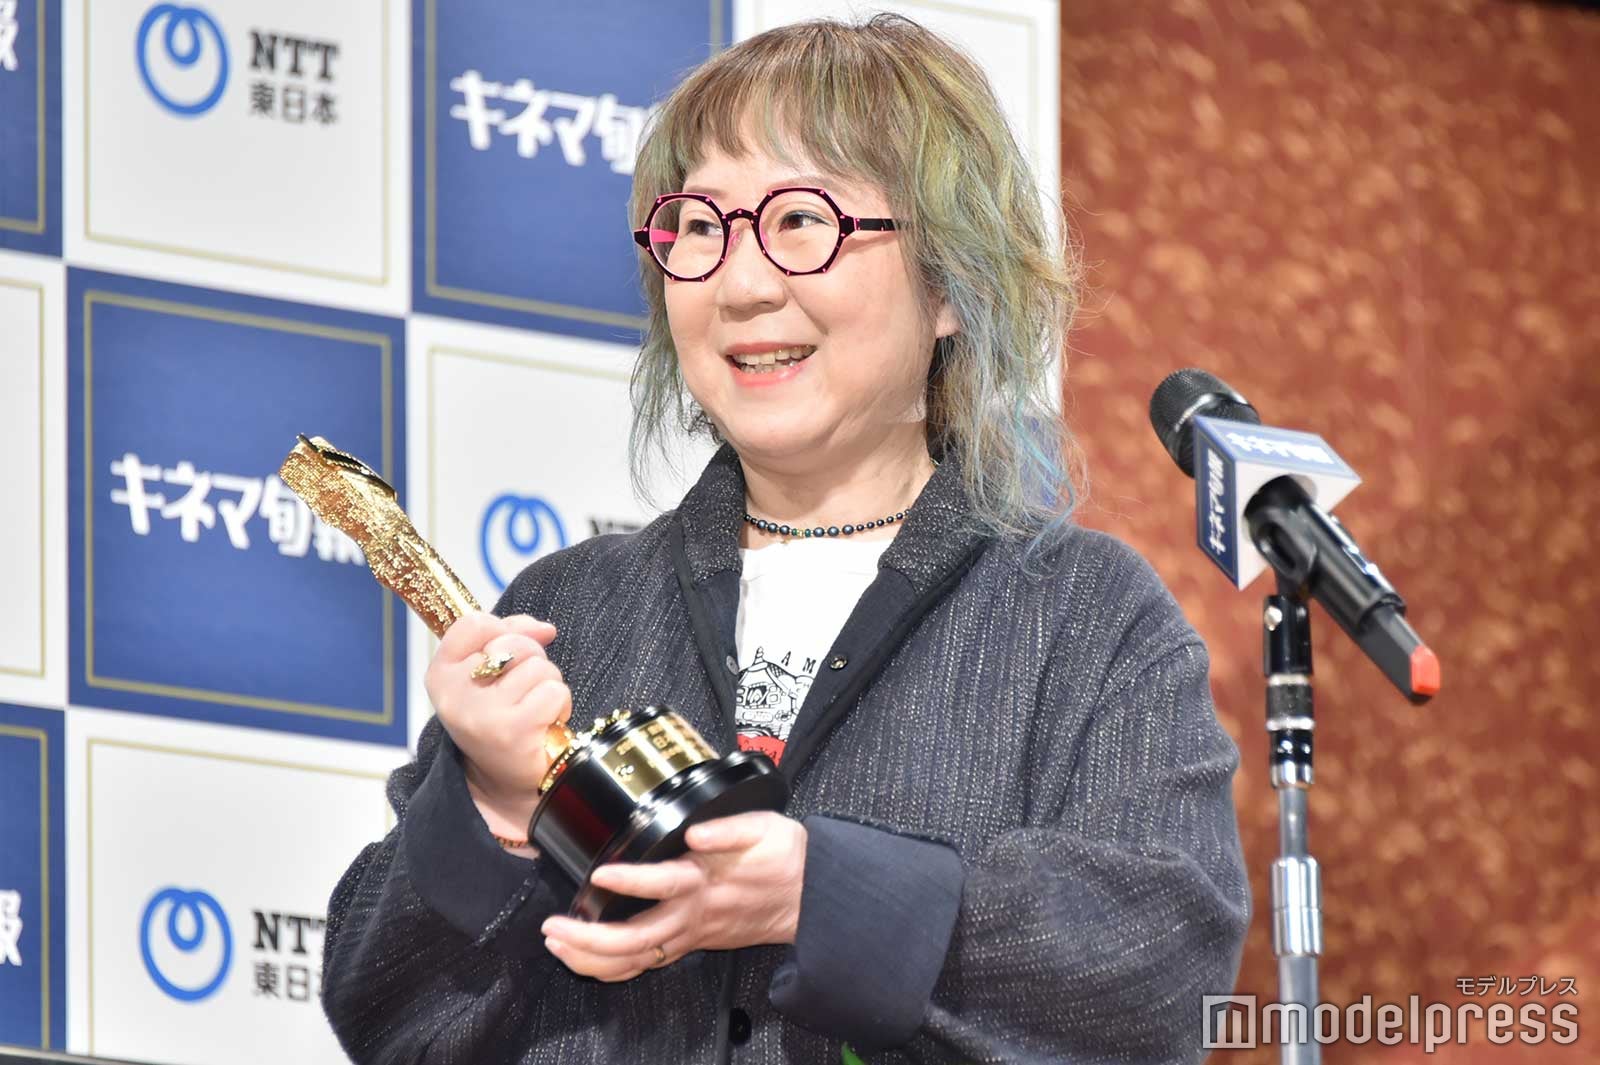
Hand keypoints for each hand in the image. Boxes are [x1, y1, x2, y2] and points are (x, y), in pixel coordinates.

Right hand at [424, 611, 570, 838]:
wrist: (503, 783)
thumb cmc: (499, 718)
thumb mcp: (489, 676)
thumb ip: (509, 636)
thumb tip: (545, 628)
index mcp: (441, 675)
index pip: (473, 623)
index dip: (503, 630)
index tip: (509, 654)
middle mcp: (454, 695)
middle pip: (513, 642)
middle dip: (532, 660)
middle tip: (524, 691)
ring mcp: (482, 713)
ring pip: (539, 668)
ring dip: (547, 686)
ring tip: (533, 710)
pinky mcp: (513, 730)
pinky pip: (554, 692)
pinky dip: (559, 705)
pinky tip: (543, 724)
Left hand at [540, 811, 806, 981]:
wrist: (808, 896)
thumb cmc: (784, 858)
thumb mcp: (765, 827)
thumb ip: (728, 827)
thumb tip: (695, 830)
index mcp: (706, 882)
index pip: (663, 884)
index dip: (630, 882)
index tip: (601, 874)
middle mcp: (693, 915)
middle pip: (636, 939)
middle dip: (589, 939)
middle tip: (553, 927)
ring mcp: (690, 934)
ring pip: (636, 959)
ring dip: (593, 957)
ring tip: (557, 944)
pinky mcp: (690, 942)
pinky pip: (646, 964)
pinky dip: (613, 968)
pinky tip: (586, 961)